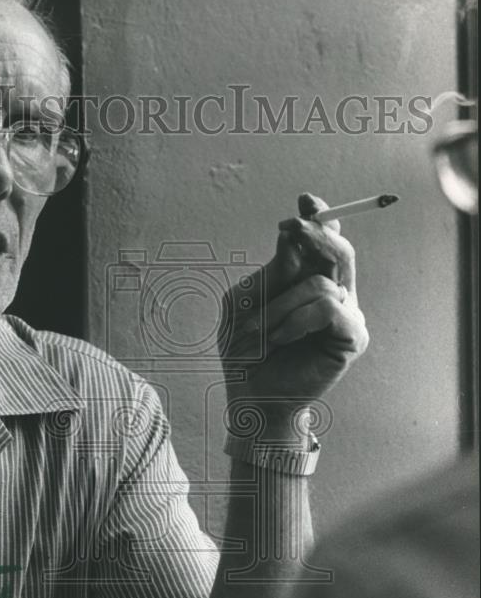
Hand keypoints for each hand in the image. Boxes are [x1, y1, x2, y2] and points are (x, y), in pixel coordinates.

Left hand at [220, 193, 368, 437]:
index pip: (322, 240)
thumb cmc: (245, 352)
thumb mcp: (244, 303)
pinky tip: (279, 338)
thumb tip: (292, 234)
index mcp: (305, 279)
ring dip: (280, 305)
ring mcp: (346, 314)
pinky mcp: (353, 336)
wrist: (252, 398)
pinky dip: (297, 320)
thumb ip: (269, 272)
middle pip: (337, 250)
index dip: (318, 216)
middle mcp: (332, 291)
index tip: (305, 199)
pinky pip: (328, 308)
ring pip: (321, 283)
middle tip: (293, 226)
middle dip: (315, 234)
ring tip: (258, 332)